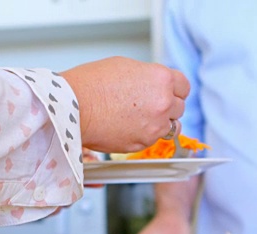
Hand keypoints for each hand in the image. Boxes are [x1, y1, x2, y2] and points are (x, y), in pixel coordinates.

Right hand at [61, 56, 189, 153]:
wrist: (72, 106)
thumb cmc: (91, 84)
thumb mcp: (126, 66)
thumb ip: (148, 77)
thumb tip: (153, 84)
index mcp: (162, 79)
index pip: (184, 86)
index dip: (174, 89)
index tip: (168, 92)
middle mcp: (163, 104)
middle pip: (179, 108)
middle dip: (167, 106)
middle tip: (147, 104)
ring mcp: (154, 127)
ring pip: (170, 127)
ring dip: (160, 123)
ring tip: (139, 118)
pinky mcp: (142, 143)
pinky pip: (151, 140)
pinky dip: (144, 135)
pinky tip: (127, 126)